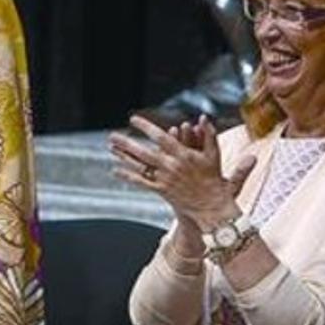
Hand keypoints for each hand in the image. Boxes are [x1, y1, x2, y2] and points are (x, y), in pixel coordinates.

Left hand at [110, 115, 255, 230]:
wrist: (212, 207)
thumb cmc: (214, 179)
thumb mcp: (213, 155)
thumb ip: (208, 134)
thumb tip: (202, 117)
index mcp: (183, 155)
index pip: (160, 138)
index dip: (146, 127)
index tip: (133, 120)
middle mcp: (171, 167)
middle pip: (144, 153)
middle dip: (127, 143)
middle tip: (112, 135)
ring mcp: (165, 179)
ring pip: (140, 167)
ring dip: (124, 157)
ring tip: (110, 147)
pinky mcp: (161, 190)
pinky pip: (142, 182)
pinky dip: (128, 176)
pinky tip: (115, 170)